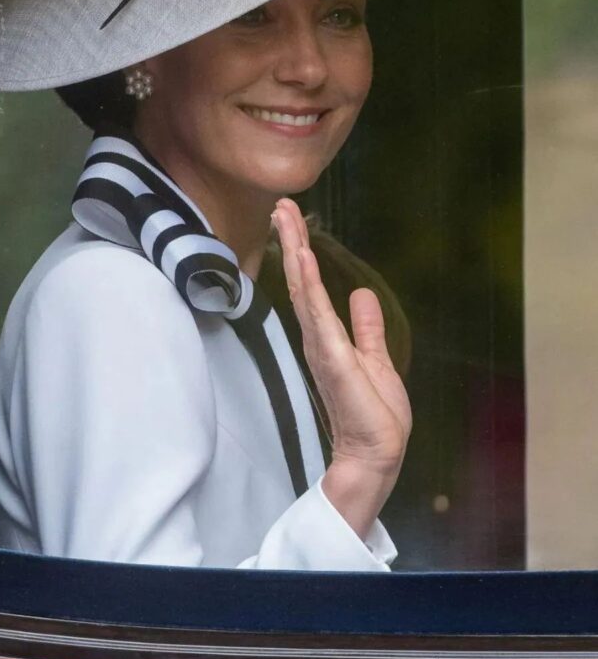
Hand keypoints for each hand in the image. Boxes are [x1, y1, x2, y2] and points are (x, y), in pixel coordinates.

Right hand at [271, 198, 411, 537]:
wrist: (377, 453)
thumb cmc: (374, 413)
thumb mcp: (376, 358)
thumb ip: (366, 328)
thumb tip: (361, 294)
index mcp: (327, 336)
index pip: (310, 286)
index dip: (300, 252)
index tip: (292, 219)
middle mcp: (317, 336)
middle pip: (301, 280)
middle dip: (292, 241)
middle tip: (281, 205)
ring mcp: (322, 345)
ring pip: (304, 288)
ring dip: (295, 251)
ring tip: (285, 218)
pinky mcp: (332, 356)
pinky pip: (317, 312)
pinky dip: (308, 283)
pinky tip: (303, 258)